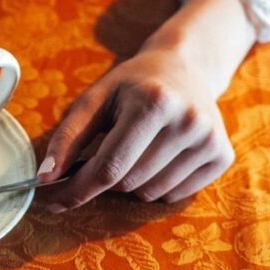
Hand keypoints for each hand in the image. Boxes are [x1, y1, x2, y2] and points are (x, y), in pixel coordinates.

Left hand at [40, 46, 234, 206]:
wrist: (185, 68)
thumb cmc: (132, 85)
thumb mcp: (95, 99)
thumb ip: (68, 138)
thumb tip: (46, 177)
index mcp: (152, 102)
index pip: (109, 166)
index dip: (78, 190)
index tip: (54, 202)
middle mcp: (187, 121)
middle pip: (128, 182)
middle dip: (107, 177)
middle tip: (109, 150)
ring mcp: (209, 140)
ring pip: (151, 193)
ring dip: (133, 181)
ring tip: (138, 147)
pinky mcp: (223, 155)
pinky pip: (176, 195)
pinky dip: (158, 184)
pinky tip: (161, 154)